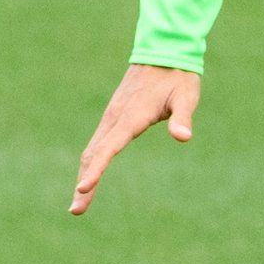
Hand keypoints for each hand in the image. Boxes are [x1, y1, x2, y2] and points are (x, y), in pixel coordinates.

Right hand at [70, 63, 199, 214]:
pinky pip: (98, 143)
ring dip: (84, 175)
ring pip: (92, 150)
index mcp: (130, 118)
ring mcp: (111, 117)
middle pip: (93, 156)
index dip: (97, 170)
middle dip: (84, 183)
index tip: (83, 188)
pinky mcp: (113, 116)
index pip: (109, 148)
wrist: (162, 53)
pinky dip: (90, 162)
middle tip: (77, 210)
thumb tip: (184, 137)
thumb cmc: (178, 79)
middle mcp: (115, 119)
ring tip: (79, 202)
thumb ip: (182, 118)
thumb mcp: (186, 98)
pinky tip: (88, 176)